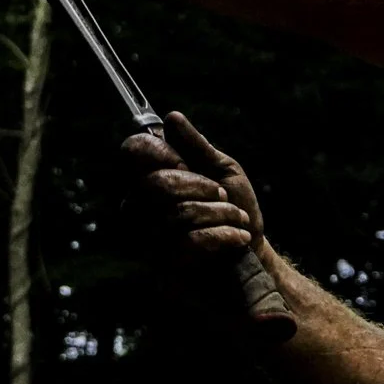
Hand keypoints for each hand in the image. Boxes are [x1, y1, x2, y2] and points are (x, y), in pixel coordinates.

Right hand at [123, 112, 273, 276]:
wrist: (252, 257)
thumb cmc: (236, 211)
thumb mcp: (224, 171)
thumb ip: (197, 146)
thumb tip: (171, 117)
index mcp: (151, 178)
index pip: (132, 152)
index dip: (158, 151)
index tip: (184, 160)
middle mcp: (140, 207)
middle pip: (156, 184)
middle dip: (200, 186)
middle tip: (223, 193)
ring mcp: (147, 238)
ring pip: (177, 213)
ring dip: (220, 212)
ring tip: (238, 219)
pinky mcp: (162, 266)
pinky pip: (188, 242)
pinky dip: (223, 235)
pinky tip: (238, 238)